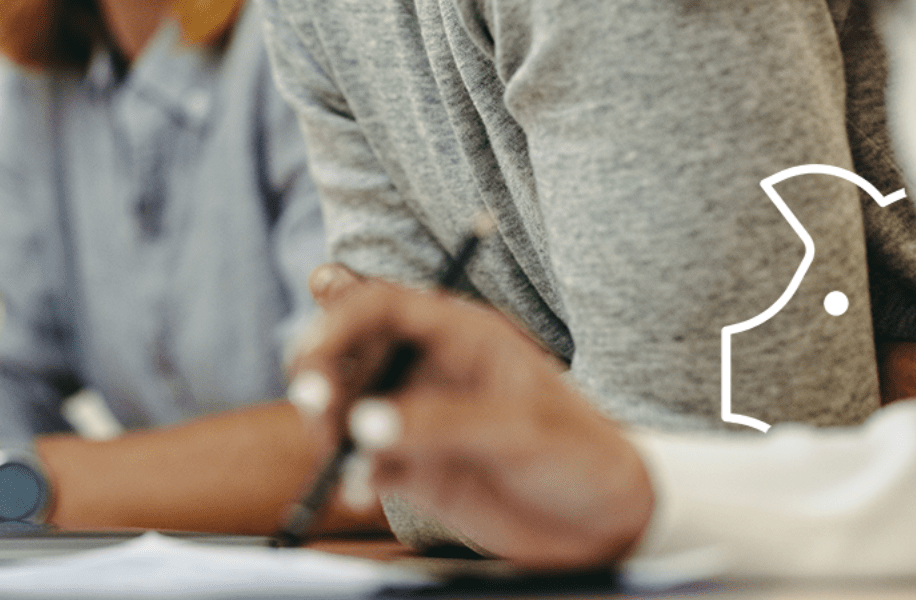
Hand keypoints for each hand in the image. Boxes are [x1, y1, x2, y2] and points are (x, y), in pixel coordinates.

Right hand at [289, 264, 652, 569]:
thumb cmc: (580, 456)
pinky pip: (360, 462)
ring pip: (344, 407)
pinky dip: (348, 474)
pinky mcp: (411, 467)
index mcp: (461, 335)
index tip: (314, 352)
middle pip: (348, 351)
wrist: (602, 523)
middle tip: (313, 403)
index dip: (340, 316)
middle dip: (318, 371)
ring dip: (326, 427)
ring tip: (342, 461)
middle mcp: (428, 369)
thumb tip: (367, 424)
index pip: (383, 305)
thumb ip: (443, 424)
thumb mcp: (521, 431)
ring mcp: (415, 418)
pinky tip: (360, 492)